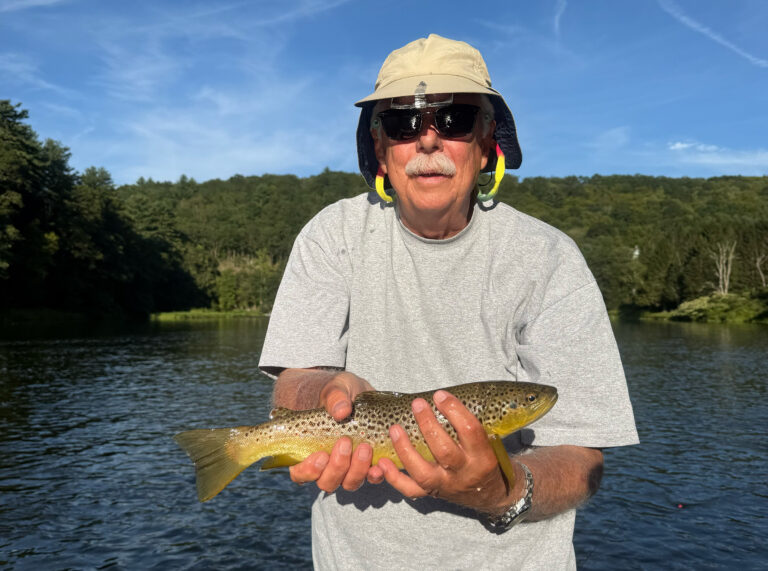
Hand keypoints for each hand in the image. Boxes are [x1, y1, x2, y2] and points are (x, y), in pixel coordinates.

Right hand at [289, 372, 384, 490]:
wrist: (363, 394)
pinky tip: (380, 465)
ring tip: (365, 447)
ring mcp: (349, 468)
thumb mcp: (336, 388)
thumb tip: (341, 411)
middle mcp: (328, 465)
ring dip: (357, 470)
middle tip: (345, 443)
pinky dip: (376, 475)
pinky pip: (371, 478)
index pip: (299, 473)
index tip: (320, 455)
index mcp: (310, 450)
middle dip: (337, 467)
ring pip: (349, 483)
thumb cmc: (341, 393)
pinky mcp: (369, 465)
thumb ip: (335, 397)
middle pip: (327, 482)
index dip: (307, 471)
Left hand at [378, 389, 520, 513]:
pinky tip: (382, 462)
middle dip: (428, 426)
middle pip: (444, 451)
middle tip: (417, 404)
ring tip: (394, 429)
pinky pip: (411, 490)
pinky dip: (394, 477)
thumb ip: (470, 424)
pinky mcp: (433, 494)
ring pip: (423, 472)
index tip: (440, 395)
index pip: (470, 432)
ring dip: (405, 450)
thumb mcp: (491, 442)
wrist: (491, 495)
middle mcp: (464, 474)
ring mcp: (446, 486)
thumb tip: (446, 396)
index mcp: (483, 458)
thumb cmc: (488, 460)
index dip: (454, 411)